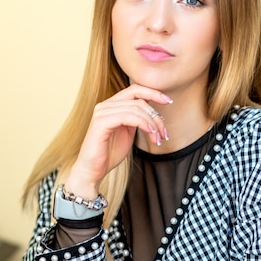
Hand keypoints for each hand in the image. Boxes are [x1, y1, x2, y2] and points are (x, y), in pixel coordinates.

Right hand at [64, 84, 171, 198]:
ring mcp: (101, 112)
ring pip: (135, 107)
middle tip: (164, 133)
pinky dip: (142, 122)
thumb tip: (154, 111)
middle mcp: (105, 105)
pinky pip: (127, 116)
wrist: (92, 171)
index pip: (135, 90)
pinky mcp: (100, 123)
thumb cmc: (109, 153)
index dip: (153, 92)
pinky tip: (150, 132)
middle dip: (156, 115)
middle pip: (138, 98)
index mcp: (111, 105)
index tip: (168, 101)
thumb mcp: (128, 132)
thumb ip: (137, 119)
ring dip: (152, 123)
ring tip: (158, 139)